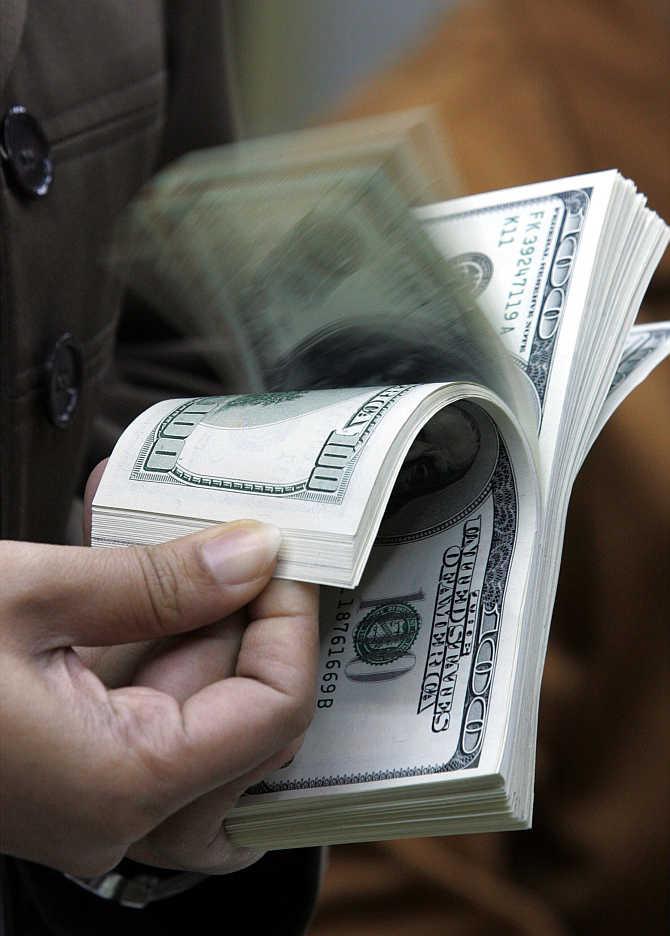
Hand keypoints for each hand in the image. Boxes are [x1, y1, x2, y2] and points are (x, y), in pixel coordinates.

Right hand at [0, 520, 318, 876]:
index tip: (285, 555)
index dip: (292, 628)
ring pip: (199, 708)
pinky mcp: (72, 764)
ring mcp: (93, 794)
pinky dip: (156, 633)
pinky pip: (148, 704)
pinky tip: (139, 565)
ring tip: (179, 536)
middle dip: (246, 615)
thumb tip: (254, 552)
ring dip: (198, 617)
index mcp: (116, 784)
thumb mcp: (25, 597)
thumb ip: (155, 580)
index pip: (272, 715)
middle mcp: (115, 811)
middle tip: (241, 534)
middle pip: (244, 714)